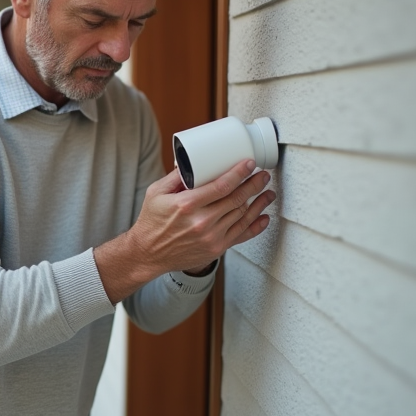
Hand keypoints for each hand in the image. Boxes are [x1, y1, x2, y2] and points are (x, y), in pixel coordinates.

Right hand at [94, 159, 274, 301]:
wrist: (148, 254)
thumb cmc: (151, 223)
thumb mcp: (156, 193)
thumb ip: (176, 177)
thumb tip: (193, 162)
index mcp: (187, 205)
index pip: (221, 186)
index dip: (239, 173)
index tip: (249, 164)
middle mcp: (201, 222)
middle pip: (237, 199)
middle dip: (254, 184)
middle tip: (262, 175)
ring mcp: (211, 237)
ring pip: (243, 216)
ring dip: (259, 203)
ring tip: (267, 192)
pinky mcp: (216, 249)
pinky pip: (241, 235)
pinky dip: (255, 226)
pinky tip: (263, 216)